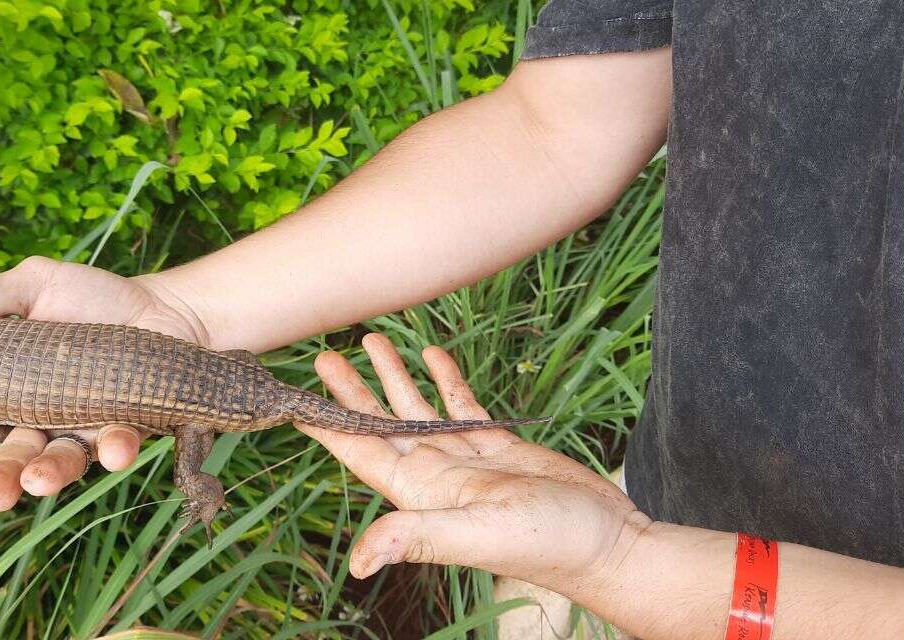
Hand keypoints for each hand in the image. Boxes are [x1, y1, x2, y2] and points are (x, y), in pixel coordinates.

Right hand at [0, 256, 207, 511]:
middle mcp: (31, 421)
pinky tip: (117, 448)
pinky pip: (115, 449)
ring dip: (47, 476)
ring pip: (55, 465)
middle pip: (3, 461)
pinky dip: (115, 450)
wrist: (163, 306)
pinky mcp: (122, 432)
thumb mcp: (34, 286)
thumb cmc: (89, 299)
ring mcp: (77, 431)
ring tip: (38, 482)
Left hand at [297, 334, 650, 596]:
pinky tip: (432, 353)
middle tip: (326, 353)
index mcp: (421, 494)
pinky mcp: (502, 448)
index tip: (294, 398)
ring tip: (372, 340)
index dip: (326, 427)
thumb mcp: (477, 537)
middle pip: (381, 425)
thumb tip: (358, 562)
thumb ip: (418, 538)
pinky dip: (447, 380)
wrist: (609, 544)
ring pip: (419, 411)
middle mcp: (436, 476)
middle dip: (352, 392)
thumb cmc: (547, 546)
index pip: (359, 453)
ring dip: (395, 378)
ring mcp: (468, 461)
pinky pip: (464, 407)